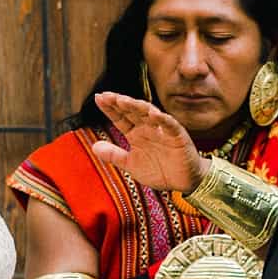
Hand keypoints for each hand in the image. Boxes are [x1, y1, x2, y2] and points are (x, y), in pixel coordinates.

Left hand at [93, 94, 207, 194]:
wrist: (183, 182)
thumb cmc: (159, 171)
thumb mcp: (131, 165)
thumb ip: (114, 155)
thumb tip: (94, 147)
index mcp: (136, 134)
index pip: (121, 118)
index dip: (110, 109)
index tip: (98, 98)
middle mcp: (148, 129)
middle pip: (132, 111)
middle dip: (120, 103)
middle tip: (107, 96)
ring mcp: (162, 130)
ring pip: (149, 113)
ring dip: (137, 106)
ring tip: (123, 100)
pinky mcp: (177, 136)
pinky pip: (170, 125)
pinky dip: (162, 119)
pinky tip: (153, 114)